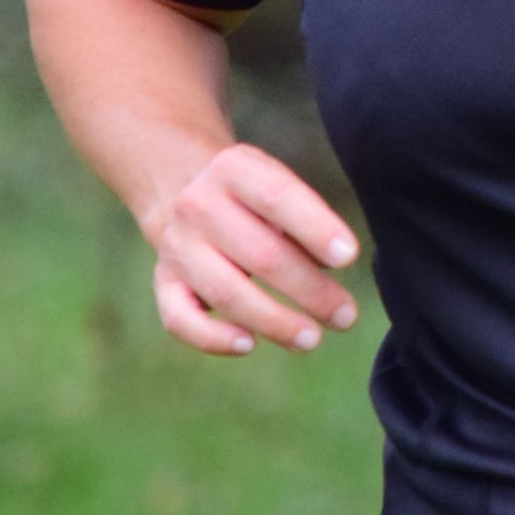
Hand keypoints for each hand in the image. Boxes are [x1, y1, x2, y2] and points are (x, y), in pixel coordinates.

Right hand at [140, 141, 362, 356]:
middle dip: (309, 290)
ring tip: (312, 339)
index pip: (277, 197)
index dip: (316, 228)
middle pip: (260, 253)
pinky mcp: (164, 282)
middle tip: (345, 315)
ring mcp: (177, 246)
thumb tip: (332, 264)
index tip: (349, 257)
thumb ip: (305, 221)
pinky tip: (248, 345)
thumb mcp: (277, 186)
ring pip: (225, 292)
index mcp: (234, 169)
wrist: (182, 189)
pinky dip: (212, 338)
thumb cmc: (251, 197)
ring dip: (274, 322)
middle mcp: (198, 205)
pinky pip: (179, 319)